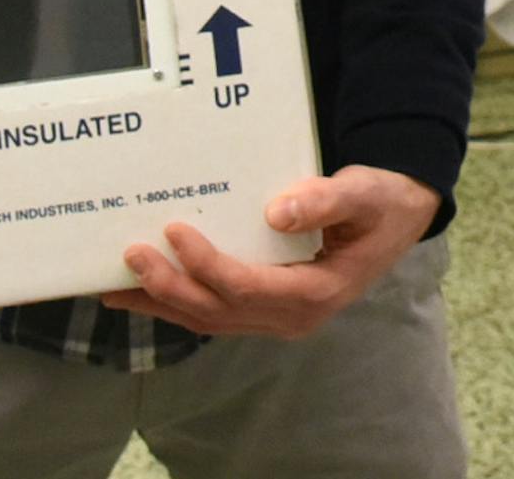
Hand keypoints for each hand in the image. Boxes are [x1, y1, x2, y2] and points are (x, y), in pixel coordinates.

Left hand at [103, 165, 440, 340]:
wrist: (398, 216)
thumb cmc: (381, 201)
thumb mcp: (363, 194)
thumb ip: (325, 201)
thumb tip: (277, 210)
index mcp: (314, 292)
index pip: (245, 287)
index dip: (205, 264)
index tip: (175, 231)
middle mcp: (291, 316)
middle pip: (217, 311)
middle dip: (169, 288)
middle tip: (130, 257)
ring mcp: (278, 316)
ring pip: (210, 319)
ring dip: (163, 302)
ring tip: (115, 287)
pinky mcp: (268, 306)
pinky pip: (217, 310)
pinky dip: (181, 300)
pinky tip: (152, 288)